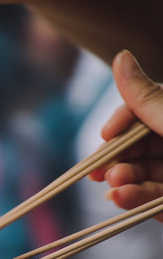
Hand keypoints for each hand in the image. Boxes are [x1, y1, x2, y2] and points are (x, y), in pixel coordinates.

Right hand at [89, 50, 162, 221]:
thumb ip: (146, 96)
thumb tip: (121, 55)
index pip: (144, 112)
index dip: (123, 122)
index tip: (107, 134)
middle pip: (139, 148)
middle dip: (119, 159)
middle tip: (103, 172)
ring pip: (144, 176)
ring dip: (125, 182)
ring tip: (117, 188)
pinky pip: (156, 202)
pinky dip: (138, 202)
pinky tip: (123, 200)